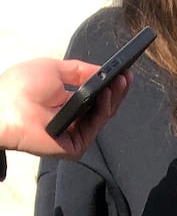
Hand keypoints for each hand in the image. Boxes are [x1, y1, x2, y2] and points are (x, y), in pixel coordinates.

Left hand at [0, 58, 131, 158]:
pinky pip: (95, 127)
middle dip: (116, 90)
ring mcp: (74, 134)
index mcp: (65, 103)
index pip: (94, 97)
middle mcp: (72, 120)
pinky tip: (105, 95)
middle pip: (103, 107)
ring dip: (113, 98)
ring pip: (103, 117)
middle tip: (126, 77)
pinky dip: (103, 110)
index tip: (122, 73)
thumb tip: (102, 70)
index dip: (109, 85)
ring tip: (119, 82)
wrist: (3, 106)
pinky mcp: (75, 146)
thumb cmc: (19, 88)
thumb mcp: (53, 69)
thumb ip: (80, 70)